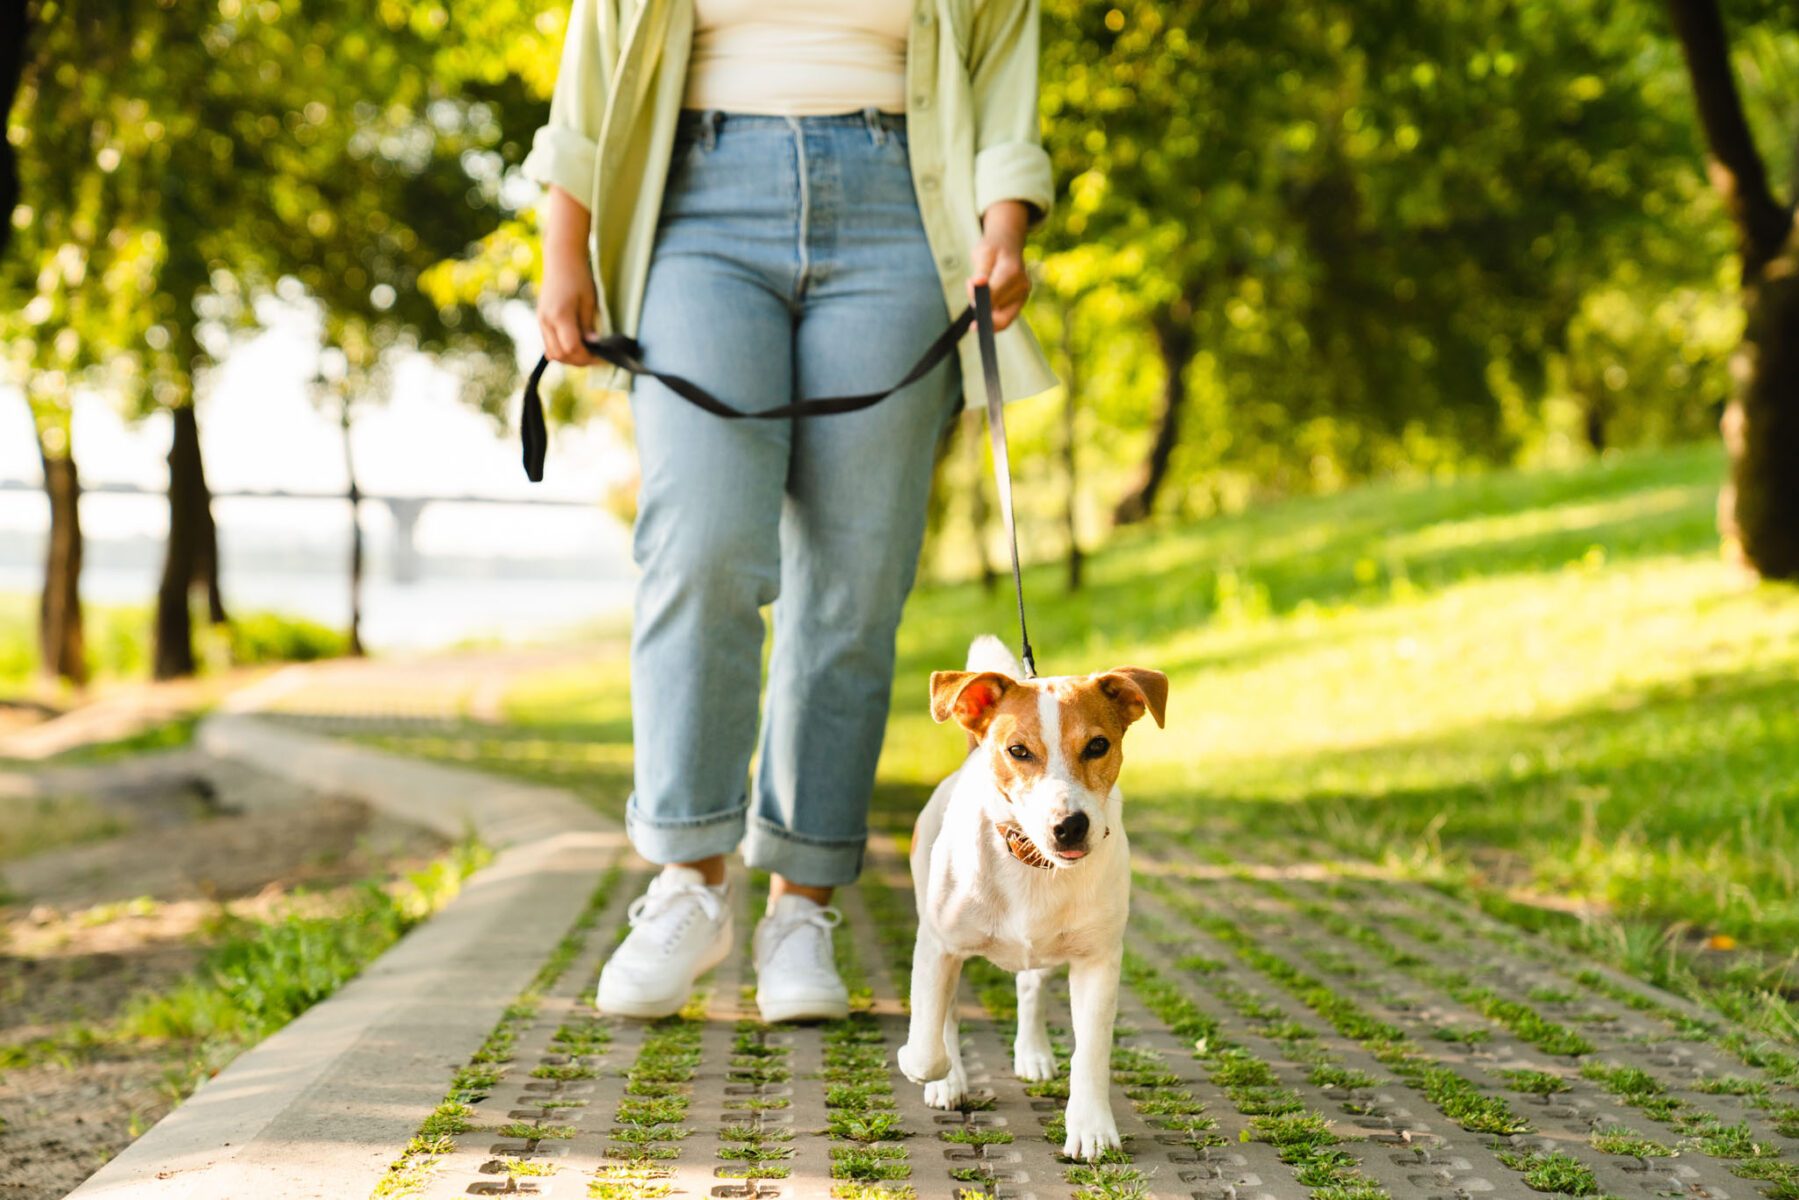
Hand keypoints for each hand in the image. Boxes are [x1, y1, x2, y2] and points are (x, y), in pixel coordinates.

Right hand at [538, 185, 598, 365]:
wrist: (561, 259)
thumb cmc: (578, 277)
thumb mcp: (589, 302)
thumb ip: (588, 325)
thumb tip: (591, 344)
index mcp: (560, 316)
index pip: (571, 348)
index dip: (586, 357)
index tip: (600, 356)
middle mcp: (546, 321)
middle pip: (560, 355)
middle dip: (578, 361)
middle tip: (595, 358)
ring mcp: (541, 321)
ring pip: (552, 352)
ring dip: (569, 357)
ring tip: (586, 353)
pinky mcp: (541, 319)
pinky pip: (549, 343)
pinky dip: (562, 349)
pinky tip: (575, 345)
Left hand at [968, 200, 1029, 330]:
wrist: (1008, 245)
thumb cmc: (993, 249)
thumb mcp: (983, 253)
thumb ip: (981, 270)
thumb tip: (978, 284)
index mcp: (1012, 271)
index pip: (994, 294)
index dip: (980, 299)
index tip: (971, 294)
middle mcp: (1022, 286)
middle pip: (997, 309)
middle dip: (981, 304)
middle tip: (970, 286)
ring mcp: (1023, 296)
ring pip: (1002, 318)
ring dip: (986, 309)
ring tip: (978, 289)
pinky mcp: (1019, 303)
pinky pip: (1004, 318)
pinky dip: (992, 313)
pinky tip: (984, 299)